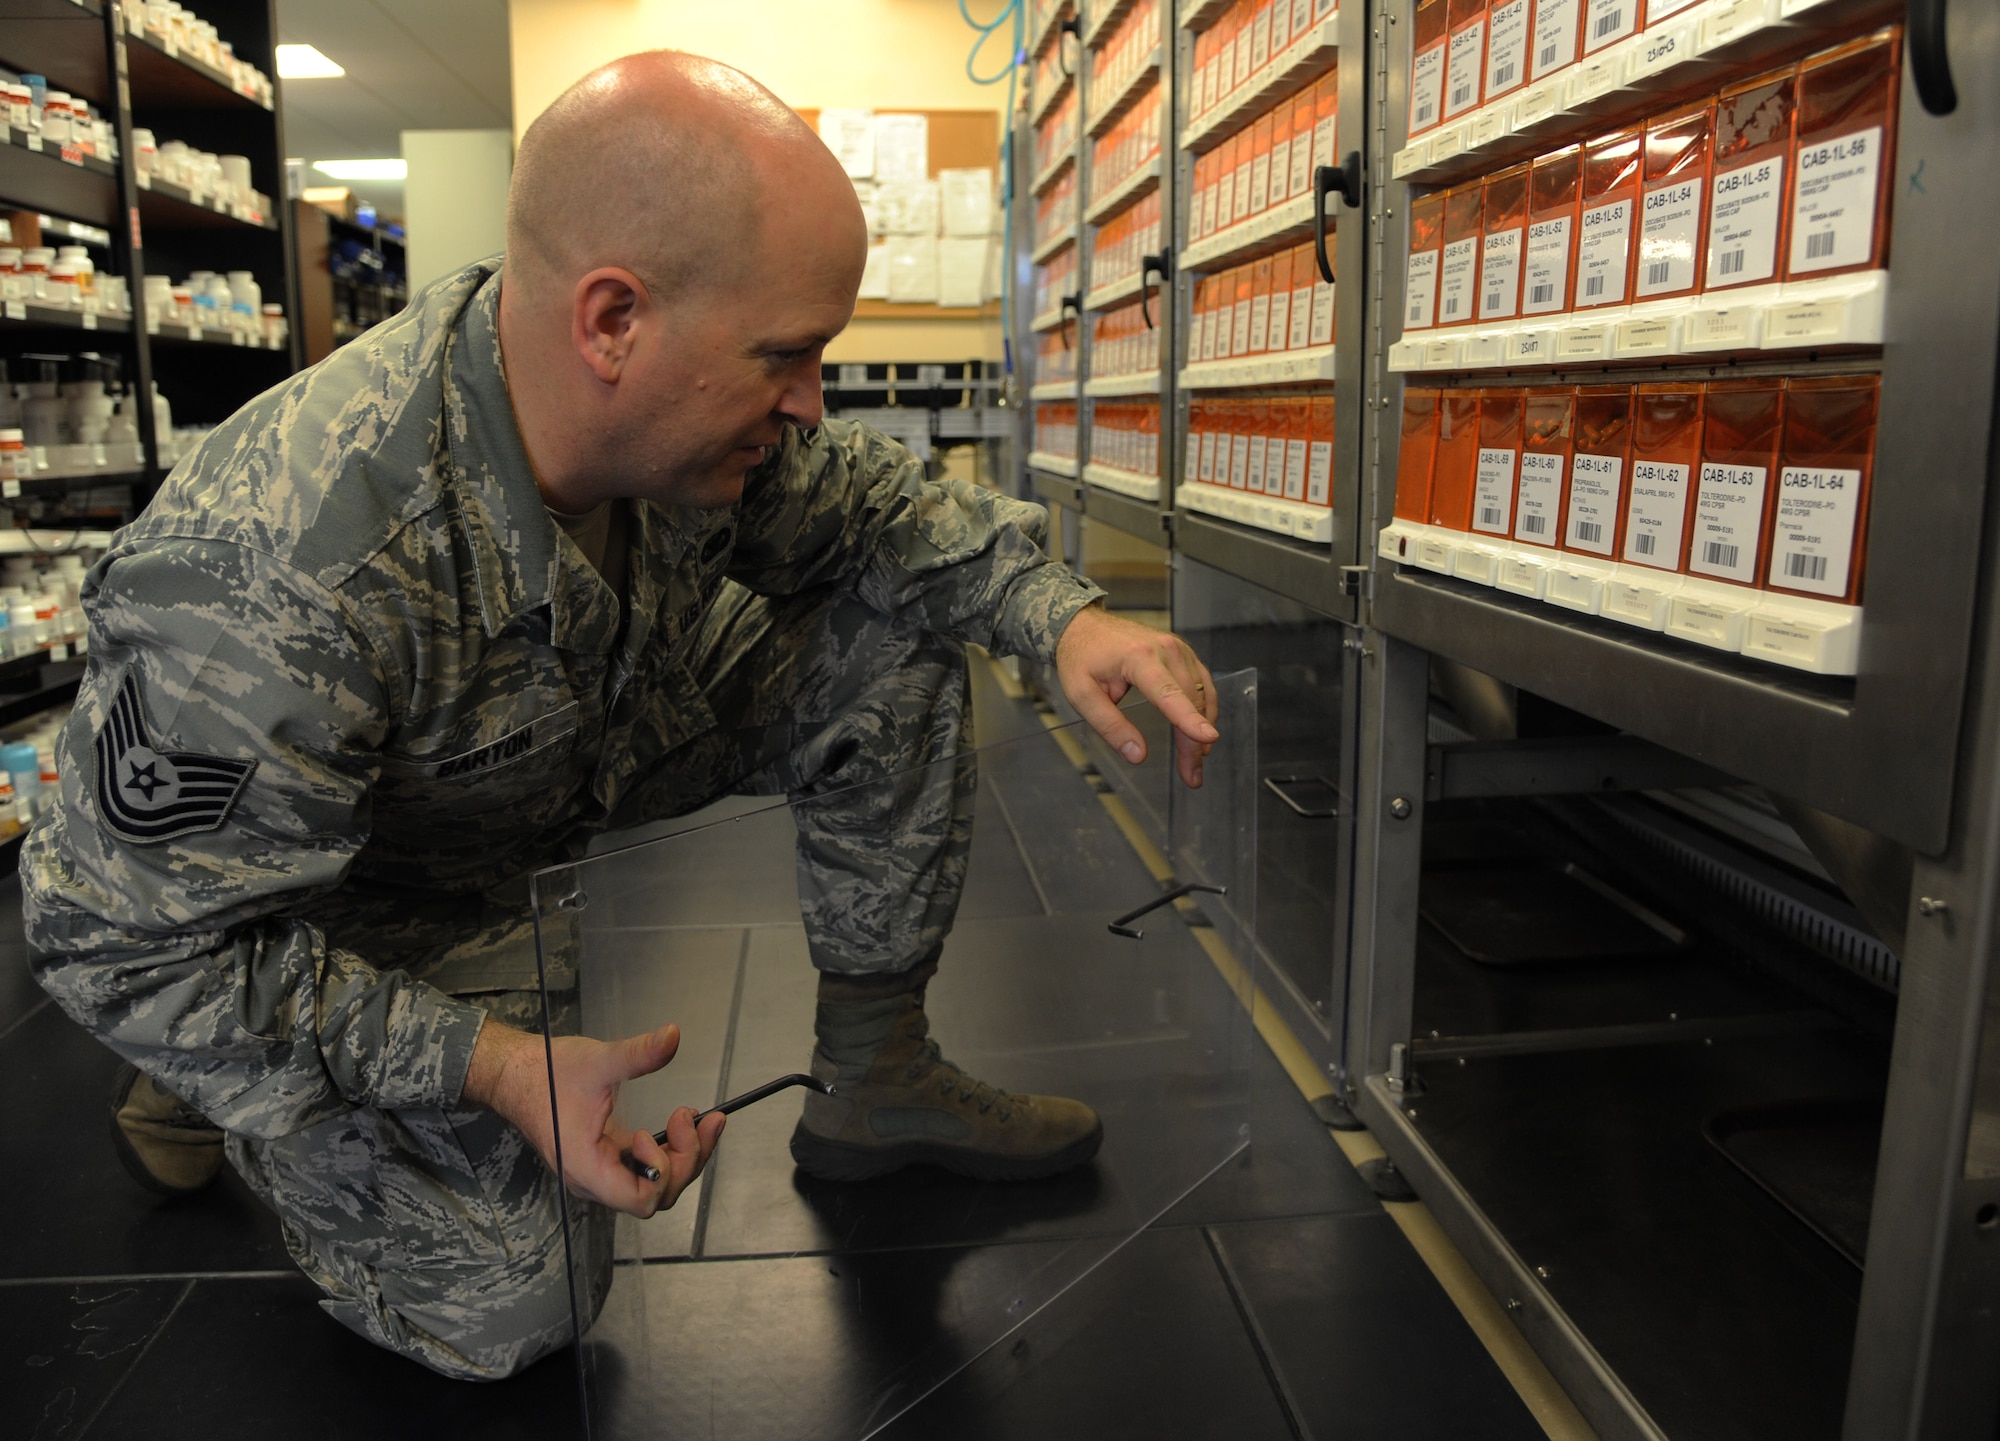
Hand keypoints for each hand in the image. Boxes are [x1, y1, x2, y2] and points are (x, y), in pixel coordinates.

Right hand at [463, 1020, 723, 1218]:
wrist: (516, 1076)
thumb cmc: (546, 1074)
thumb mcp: (597, 1061)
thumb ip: (638, 1053)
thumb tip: (673, 1036)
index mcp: (587, 1168)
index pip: (641, 1199)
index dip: (662, 1169)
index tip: (658, 1129)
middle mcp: (594, 1180)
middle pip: (656, 1195)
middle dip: (687, 1159)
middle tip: (700, 1119)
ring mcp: (600, 1173)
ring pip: (654, 1185)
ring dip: (682, 1155)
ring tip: (695, 1118)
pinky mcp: (606, 1160)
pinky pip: (644, 1169)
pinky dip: (667, 1149)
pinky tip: (678, 1123)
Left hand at [1054, 602, 1219, 787]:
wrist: (1084, 625)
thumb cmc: (1081, 658)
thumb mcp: (1082, 695)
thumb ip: (1110, 726)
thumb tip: (1137, 755)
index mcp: (1139, 658)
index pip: (1170, 694)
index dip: (1189, 720)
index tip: (1209, 739)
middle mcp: (1165, 650)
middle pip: (1190, 702)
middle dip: (1193, 742)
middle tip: (1192, 775)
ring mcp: (1179, 649)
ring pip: (1202, 695)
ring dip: (1201, 730)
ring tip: (1195, 762)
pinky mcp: (1183, 653)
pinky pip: (1202, 684)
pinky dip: (1203, 710)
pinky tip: (1197, 733)